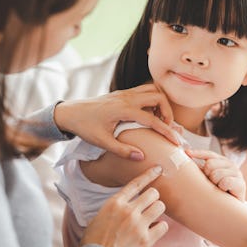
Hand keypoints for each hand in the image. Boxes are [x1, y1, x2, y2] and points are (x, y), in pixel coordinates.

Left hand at [54, 84, 176, 160]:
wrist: (70, 112)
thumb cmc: (85, 126)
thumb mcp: (102, 142)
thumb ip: (122, 150)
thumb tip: (142, 157)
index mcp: (123, 109)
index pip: (152, 119)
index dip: (166, 131)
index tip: (176, 141)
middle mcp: (126, 97)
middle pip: (158, 96)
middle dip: (167, 111)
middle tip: (166, 126)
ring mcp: (124, 93)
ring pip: (151, 89)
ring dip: (160, 102)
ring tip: (158, 119)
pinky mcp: (122, 93)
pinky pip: (143, 91)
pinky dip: (151, 99)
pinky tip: (147, 113)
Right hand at [80, 166, 167, 246]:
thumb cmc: (95, 238)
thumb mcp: (100, 215)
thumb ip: (116, 206)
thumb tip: (126, 201)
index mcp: (116, 203)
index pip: (136, 183)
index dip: (149, 174)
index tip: (158, 169)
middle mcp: (128, 211)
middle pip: (152, 193)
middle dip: (153, 197)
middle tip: (150, 203)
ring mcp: (138, 225)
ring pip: (160, 206)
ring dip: (157, 210)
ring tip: (152, 215)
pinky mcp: (146, 240)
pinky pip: (163, 226)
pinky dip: (160, 227)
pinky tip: (154, 229)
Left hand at [186, 149, 245, 200]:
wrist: (231, 208)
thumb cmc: (217, 190)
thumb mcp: (208, 177)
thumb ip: (201, 168)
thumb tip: (186, 156)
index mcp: (222, 160)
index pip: (209, 154)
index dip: (197, 153)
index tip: (187, 152)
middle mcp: (230, 164)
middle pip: (210, 164)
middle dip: (207, 175)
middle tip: (212, 183)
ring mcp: (237, 173)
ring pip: (216, 174)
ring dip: (214, 183)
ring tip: (218, 188)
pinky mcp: (241, 183)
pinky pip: (225, 182)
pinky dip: (222, 188)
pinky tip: (225, 191)